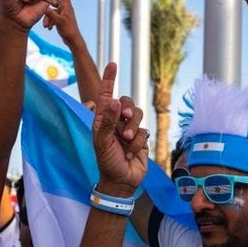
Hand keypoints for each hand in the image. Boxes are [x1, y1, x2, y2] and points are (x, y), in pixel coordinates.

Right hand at [43, 0, 82, 46]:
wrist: (73, 40)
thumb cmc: (68, 30)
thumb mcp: (58, 22)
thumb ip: (51, 14)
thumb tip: (44, 7)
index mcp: (66, 6)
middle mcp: (65, 8)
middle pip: (53, 1)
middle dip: (46, 6)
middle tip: (41, 9)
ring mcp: (63, 14)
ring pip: (52, 11)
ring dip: (47, 17)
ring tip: (46, 26)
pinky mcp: (61, 20)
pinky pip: (53, 17)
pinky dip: (50, 21)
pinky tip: (49, 28)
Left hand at [92, 63, 148, 196]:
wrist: (122, 182)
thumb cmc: (107, 162)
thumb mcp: (103, 142)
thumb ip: (108, 122)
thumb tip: (115, 101)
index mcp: (102, 121)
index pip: (106, 96)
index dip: (109, 80)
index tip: (113, 64)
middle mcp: (115, 122)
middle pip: (127, 103)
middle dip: (128, 111)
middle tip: (126, 119)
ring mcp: (129, 129)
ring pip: (138, 116)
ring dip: (133, 130)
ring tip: (127, 144)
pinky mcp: (140, 138)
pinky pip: (145, 131)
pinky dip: (138, 142)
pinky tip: (131, 153)